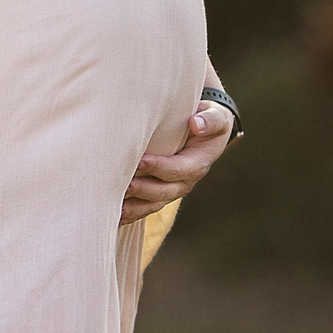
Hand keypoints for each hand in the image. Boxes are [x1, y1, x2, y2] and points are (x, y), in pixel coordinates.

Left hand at [120, 99, 233, 222]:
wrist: (204, 130)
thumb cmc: (208, 121)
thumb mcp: (216, 116)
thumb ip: (210, 120)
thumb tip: (196, 125)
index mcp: (198, 163)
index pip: (179, 169)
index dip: (161, 167)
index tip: (142, 161)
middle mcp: (185, 181)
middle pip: (164, 191)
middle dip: (144, 189)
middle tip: (125, 184)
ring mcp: (172, 189)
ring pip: (153, 203)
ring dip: (135, 207)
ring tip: (117, 206)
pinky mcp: (160, 192)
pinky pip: (146, 206)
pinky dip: (131, 213)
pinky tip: (115, 216)